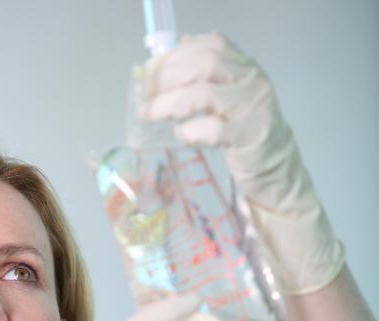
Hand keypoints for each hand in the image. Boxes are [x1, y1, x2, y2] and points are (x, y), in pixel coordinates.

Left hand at [137, 32, 345, 295]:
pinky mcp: (250, 138)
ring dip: (170, 102)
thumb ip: (205, 81)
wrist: (277, 173)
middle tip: (144, 94)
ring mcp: (254, 109)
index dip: (177, 54)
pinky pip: (214, 129)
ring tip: (149, 113)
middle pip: (205, 65)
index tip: (150, 69)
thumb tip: (164, 64)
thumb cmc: (244, 137)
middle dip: (168, 77)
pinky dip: (191, 131)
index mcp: (246, 68)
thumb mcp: (228, 101)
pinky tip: (180, 135)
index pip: (211, 45)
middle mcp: (252, 82)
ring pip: (205, 94)